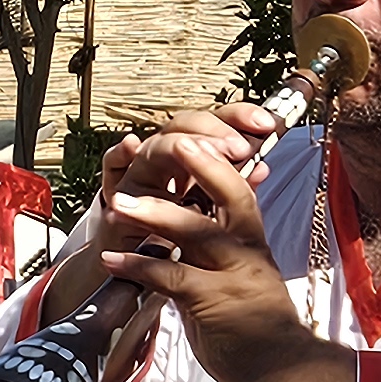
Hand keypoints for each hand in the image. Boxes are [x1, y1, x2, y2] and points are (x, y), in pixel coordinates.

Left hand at [95, 136, 318, 381]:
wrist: (281, 372)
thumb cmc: (257, 325)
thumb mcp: (245, 277)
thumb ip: (222, 251)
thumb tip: (195, 227)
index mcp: (253, 241)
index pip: (239, 190)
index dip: (217, 163)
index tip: (193, 140)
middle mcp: (247, 250)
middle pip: (228, 196)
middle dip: (198, 167)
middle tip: (161, 147)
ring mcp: (232, 274)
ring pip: (195, 231)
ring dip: (154, 214)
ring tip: (117, 205)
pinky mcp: (213, 303)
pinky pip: (171, 277)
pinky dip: (139, 267)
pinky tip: (112, 261)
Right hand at [100, 100, 277, 224]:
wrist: (139, 265)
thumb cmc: (177, 233)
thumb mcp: (212, 210)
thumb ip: (234, 188)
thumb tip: (264, 168)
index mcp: (193, 154)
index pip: (215, 122)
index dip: (239, 116)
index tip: (267, 124)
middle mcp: (166, 155)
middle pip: (185, 124)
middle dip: (214, 131)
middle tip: (239, 149)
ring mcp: (140, 170)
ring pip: (155, 142)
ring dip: (177, 144)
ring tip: (198, 151)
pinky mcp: (116, 191)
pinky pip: (112, 164)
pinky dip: (120, 153)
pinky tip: (131, 146)